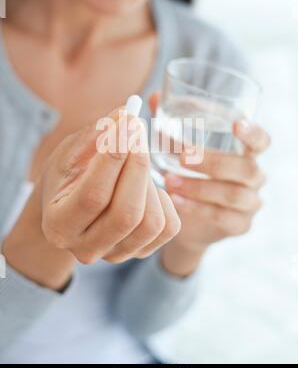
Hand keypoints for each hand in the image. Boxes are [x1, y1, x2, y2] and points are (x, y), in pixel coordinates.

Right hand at [3, 107, 180, 289]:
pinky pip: (169, 227)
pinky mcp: (140, 252)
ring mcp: (115, 254)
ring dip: (150, 182)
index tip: (129, 121)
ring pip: (151, 222)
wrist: (70, 205)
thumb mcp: (71, 153)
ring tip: (137, 161)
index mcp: (59, 224)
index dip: (115, 157)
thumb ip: (96, 135)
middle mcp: (85, 248)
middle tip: (138, 132)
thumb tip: (127, 113)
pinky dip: (166, 200)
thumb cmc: (69, 175)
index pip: (94, 195)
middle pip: (127, 213)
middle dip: (139, 167)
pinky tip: (148, 186)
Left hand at [148, 92, 270, 276]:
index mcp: (245, 153)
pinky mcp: (239, 225)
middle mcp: (253, 177)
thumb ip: (171, 124)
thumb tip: (153, 96)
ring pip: (234, 194)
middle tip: (182, 157)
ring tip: (168, 181)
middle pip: (246, 168)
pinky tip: (175, 201)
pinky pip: (223, 217)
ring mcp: (249, 203)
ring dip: (199, 186)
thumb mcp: (181, 151)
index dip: (253, 133)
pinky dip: (197, 208)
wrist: (189, 222)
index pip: (262, 141)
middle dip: (213, 161)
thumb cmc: (189, 176)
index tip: (236, 124)